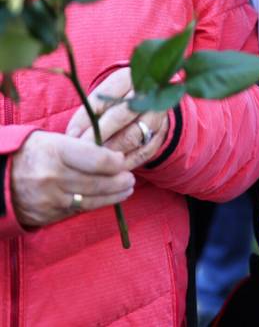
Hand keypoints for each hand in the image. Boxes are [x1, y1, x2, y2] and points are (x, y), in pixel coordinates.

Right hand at [10, 131, 134, 228]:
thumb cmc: (31, 152)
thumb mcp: (54, 139)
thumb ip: (81, 147)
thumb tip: (110, 155)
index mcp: (56, 151)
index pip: (96, 159)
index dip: (114, 162)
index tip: (122, 160)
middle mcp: (53, 177)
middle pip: (96, 182)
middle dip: (118, 181)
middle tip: (131, 178)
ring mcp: (49, 199)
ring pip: (89, 200)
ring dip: (112, 196)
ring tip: (127, 189)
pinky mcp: (46, 216)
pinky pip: (76, 211)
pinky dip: (95, 205)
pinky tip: (107, 200)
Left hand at [65, 67, 169, 170]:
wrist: (143, 105)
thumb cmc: (113, 103)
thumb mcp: (99, 100)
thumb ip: (86, 115)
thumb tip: (73, 136)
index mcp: (128, 78)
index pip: (107, 98)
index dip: (88, 120)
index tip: (73, 137)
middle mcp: (148, 93)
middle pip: (123, 116)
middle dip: (100, 136)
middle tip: (83, 153)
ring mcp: (159, 114)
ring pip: (134, 136)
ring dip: (112, 152)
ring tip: (95, 163)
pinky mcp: (162, 134)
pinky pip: (143, 152)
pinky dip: (125, 163)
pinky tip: (110, 169)